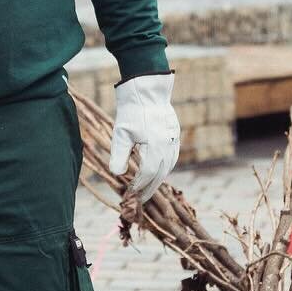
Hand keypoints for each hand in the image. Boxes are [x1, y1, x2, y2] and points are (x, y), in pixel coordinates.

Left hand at [108, 72, 179, 201]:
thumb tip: (116, 174)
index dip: (139, 186)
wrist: (147, 91)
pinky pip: (172, 157)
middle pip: (160, 174)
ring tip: (147, 189)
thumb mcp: (121, 133)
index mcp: (156, 146)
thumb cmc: (131, 111)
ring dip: (157, 180)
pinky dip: (164, 168)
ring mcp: (174, 141)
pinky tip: (157, 172)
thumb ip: (119, 155)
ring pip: (168, 167)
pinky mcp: (175, 136)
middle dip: (149, 188)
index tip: (130, 194)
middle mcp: (168, 146)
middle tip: (139, 199)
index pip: (148, 174)